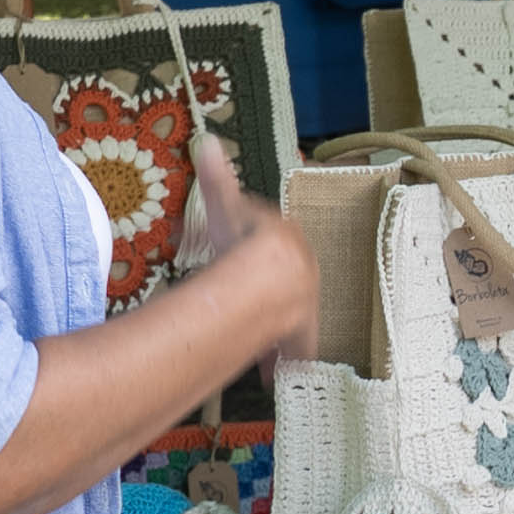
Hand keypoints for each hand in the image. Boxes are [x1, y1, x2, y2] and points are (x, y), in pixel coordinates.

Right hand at [167, 141, 318, 341]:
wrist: (266, 278)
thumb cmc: (245, 240)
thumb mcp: (226, 207)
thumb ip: (217, 179)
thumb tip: (207, 141)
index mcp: (288, 240)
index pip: (274, 242)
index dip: (253, 251)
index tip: (240, 257)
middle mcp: (304, 270)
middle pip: (284, 280)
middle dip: (266, 289)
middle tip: (242, 299)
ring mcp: (306, 302)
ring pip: (290, 314)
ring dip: (276, 325)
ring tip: (258, 340)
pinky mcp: (301, 333)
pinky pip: (291, 348)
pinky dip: (281, 360)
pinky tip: (270, 372)